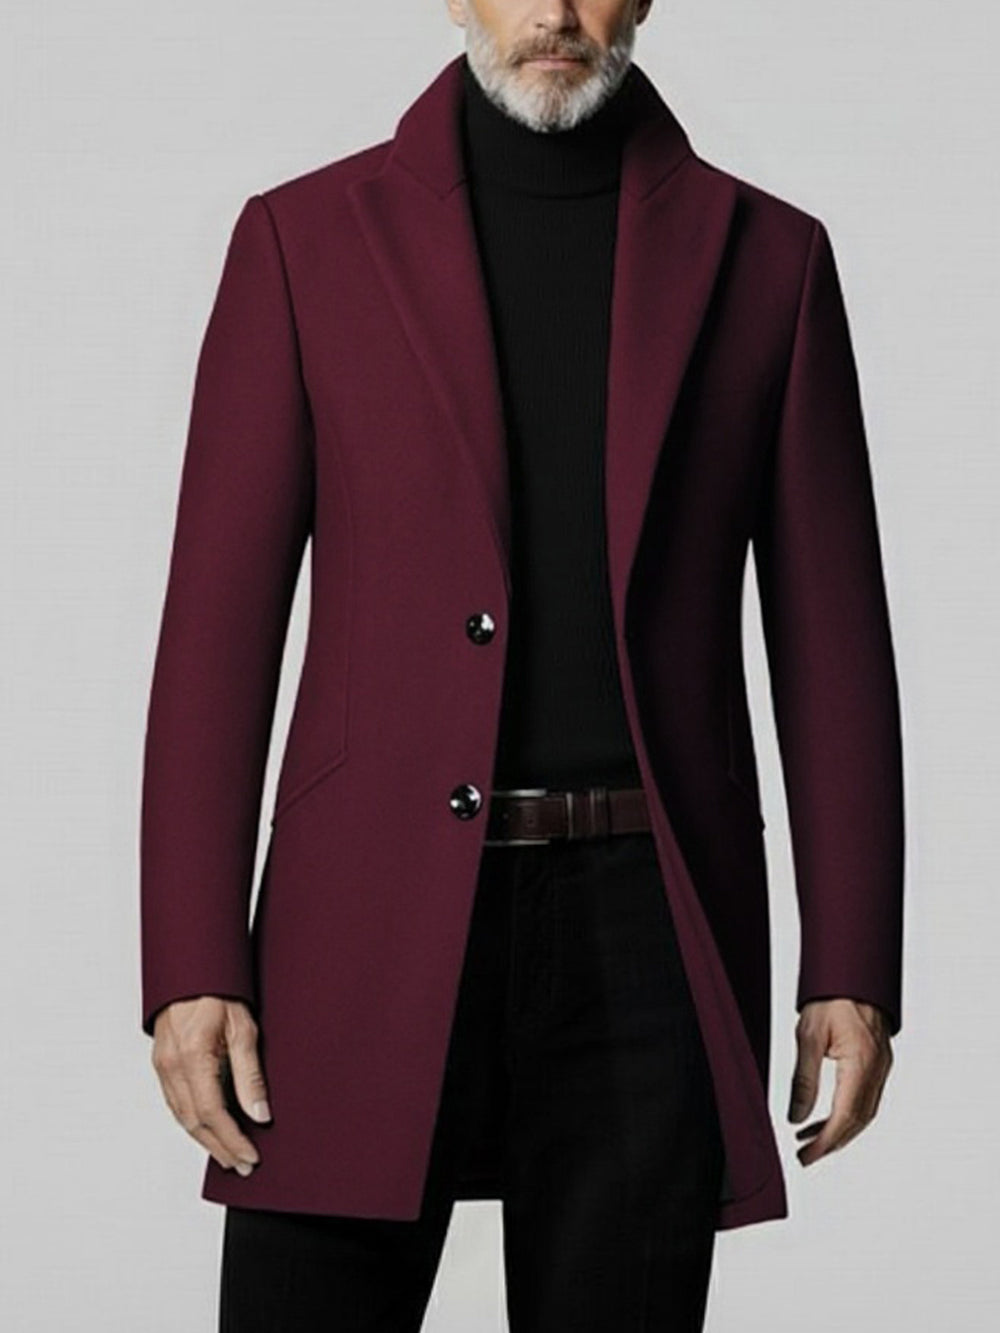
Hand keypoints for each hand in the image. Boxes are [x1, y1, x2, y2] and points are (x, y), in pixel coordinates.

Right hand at [151, 996, 270, 1174]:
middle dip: (219, 1148)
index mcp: (193, 1057)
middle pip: (194, 1123)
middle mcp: (171, 1066)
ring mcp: (162, 1066)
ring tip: (228, 1155)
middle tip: (242, 1166)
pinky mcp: (161, 1063)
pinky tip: (207, 1130)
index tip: (250, 1156)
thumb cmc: (219, 991)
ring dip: (205, 1140)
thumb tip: (260, 1114)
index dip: (232, 1139)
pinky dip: (192, 1122)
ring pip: (182, 1116)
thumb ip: (250, 1074)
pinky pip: (175, 1102)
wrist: (192, 969)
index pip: (212, 1114)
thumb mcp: (244, 1028)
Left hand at [788, 998, 892, 1164]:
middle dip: (832, 1142)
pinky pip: (864, 1097)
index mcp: (862, 1062)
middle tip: (805, 1156)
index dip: (826, 1141)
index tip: (807, 1157)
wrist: (851, 971)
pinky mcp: (877, 1062)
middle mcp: (878, 1067)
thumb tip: (794, 1117)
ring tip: (807, 1140)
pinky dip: (845, 1113)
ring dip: (837, 1130)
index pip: (845, 1115)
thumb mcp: (807, 1036)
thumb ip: (803, 1079)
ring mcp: (882, 1065)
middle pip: (858, 1120)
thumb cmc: (829, 997)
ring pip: (863, 1112)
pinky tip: (822, 1117)